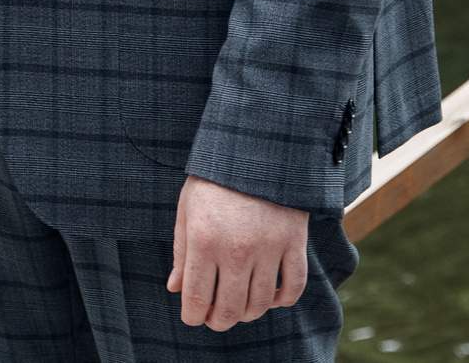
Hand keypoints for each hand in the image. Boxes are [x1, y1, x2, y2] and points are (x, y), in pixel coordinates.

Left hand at [168, 177, 308, 330]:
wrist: (256, 147)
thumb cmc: (214, 179)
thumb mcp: (187, 208)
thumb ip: (181, 251)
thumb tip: (175, 289)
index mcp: (203, 240)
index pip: (197, 298)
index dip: (193, 316)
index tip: (193, 317)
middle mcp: (236, 249)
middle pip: (230, 309)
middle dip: (219, 321)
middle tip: (215, 318)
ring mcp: (269, 248)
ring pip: (261, 304)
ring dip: (248, 313)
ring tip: (240, 308)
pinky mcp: (294, 243)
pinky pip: (294, 287)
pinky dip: (282, 300)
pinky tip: (271, 297)